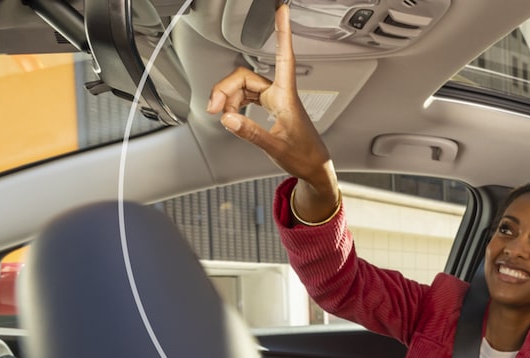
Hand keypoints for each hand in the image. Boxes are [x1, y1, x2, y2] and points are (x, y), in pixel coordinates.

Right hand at [206, 4, 339, 220]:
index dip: (282, 31)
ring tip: (223, 117)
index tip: (281, 9)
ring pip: (243, 86)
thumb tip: (228, 118)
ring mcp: (275, 100)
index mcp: (286, 97)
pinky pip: (246, 96)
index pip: (284, 56)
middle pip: (245, 77)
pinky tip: (231, 114)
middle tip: (214, 109)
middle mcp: (281, 94)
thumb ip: (251, 133)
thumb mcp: (276, 148)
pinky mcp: (271, 107)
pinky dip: (234, 103)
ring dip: (228, 98)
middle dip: (225, 89)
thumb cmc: (305, 157)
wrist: (315, 169)